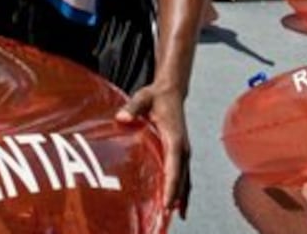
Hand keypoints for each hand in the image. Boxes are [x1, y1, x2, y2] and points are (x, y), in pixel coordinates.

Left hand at [115, 83, 190, 218]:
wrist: (172, 91)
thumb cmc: (156, 96)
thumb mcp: (143, 98)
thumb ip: (132, 108)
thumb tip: (122, 118)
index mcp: (175, 138)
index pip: (174, 166)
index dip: (172, 186)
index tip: (169, 203)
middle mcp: (183, 147)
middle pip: (182, 177)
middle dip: (176, 197)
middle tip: (166, 215)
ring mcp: (184, 151)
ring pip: (185, 179)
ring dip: (181, 197)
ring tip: (175, 216)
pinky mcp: (181, 152)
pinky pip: (183, 175)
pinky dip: (182, 189)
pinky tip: (177, 203)